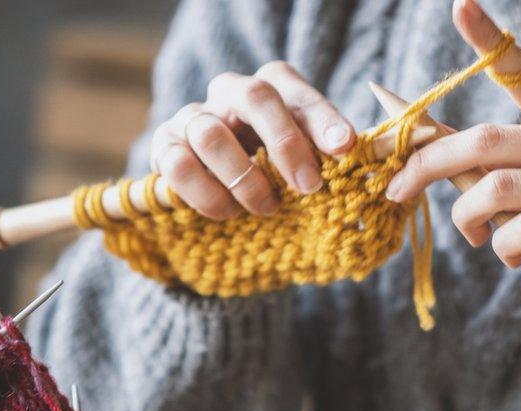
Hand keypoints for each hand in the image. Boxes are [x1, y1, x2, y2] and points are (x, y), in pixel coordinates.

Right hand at [149, 62, 355, 218]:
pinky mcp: (164, 147)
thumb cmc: (278, 171)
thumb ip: (330, 152)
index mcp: (272, 87)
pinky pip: (177, 165)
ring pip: (211, 134)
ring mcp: (193, 117)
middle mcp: (230, 92)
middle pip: (254, 96)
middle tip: (309, 187)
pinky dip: (207, 194)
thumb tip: (356, 152)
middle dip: (286, 144)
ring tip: (266, 208)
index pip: (296, 90)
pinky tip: (229, 212)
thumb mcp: (309, 159)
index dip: (322, 118)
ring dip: (244, 179)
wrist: (225, 193)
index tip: (345, 148)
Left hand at [386, 0, 520, 362]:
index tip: (459, 6)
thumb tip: (431, 148)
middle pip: (487, 139)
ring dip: (467, 217)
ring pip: (499, 187)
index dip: (491, 41)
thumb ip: (502, 163)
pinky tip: (510, 256)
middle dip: (429, 165)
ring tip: (474, 235)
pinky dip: (502, 246)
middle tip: (397, 189)